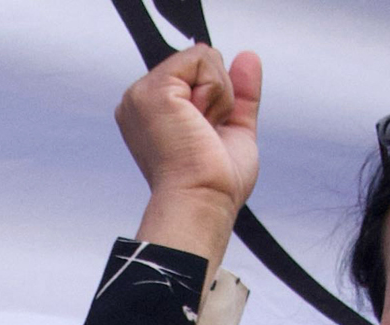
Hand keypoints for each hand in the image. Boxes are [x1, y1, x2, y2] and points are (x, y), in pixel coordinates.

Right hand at [120, 46, 261, 256]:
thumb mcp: (234, 129)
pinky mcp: (153, 88)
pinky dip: (216, 91)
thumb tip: (247, 57)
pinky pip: (203, 58)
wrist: (202, 201)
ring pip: (204, 58)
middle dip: (219, 97)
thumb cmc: (214, 184)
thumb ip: (240, 93)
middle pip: (201, 63)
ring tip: (201, 130)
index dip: (218, 100)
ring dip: (219, 96)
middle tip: (204, 135)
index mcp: (154, 112)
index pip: (197, 77)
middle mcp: (142, 100)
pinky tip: (200, 121)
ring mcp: (142, 92)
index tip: (207, 136)